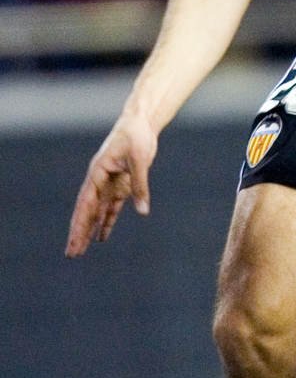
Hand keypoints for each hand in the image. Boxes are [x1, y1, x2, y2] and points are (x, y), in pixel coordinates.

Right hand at [66, 115, 157, 256]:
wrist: (140, 124)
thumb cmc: (136, 138)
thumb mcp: (139, 160)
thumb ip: (140, 186)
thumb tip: (143, 211)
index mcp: (97, 173)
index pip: (86, 203)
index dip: (80, 223)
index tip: (73, 239)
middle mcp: (99, 181)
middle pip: (87, 212)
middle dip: (79, 233)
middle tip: (71, 253)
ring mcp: (109, 184)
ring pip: (97, 212)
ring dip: (90, 230)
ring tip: (80, 250)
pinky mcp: (121, 185)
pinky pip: (112, 207)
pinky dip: (108, 222)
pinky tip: (102, 236)